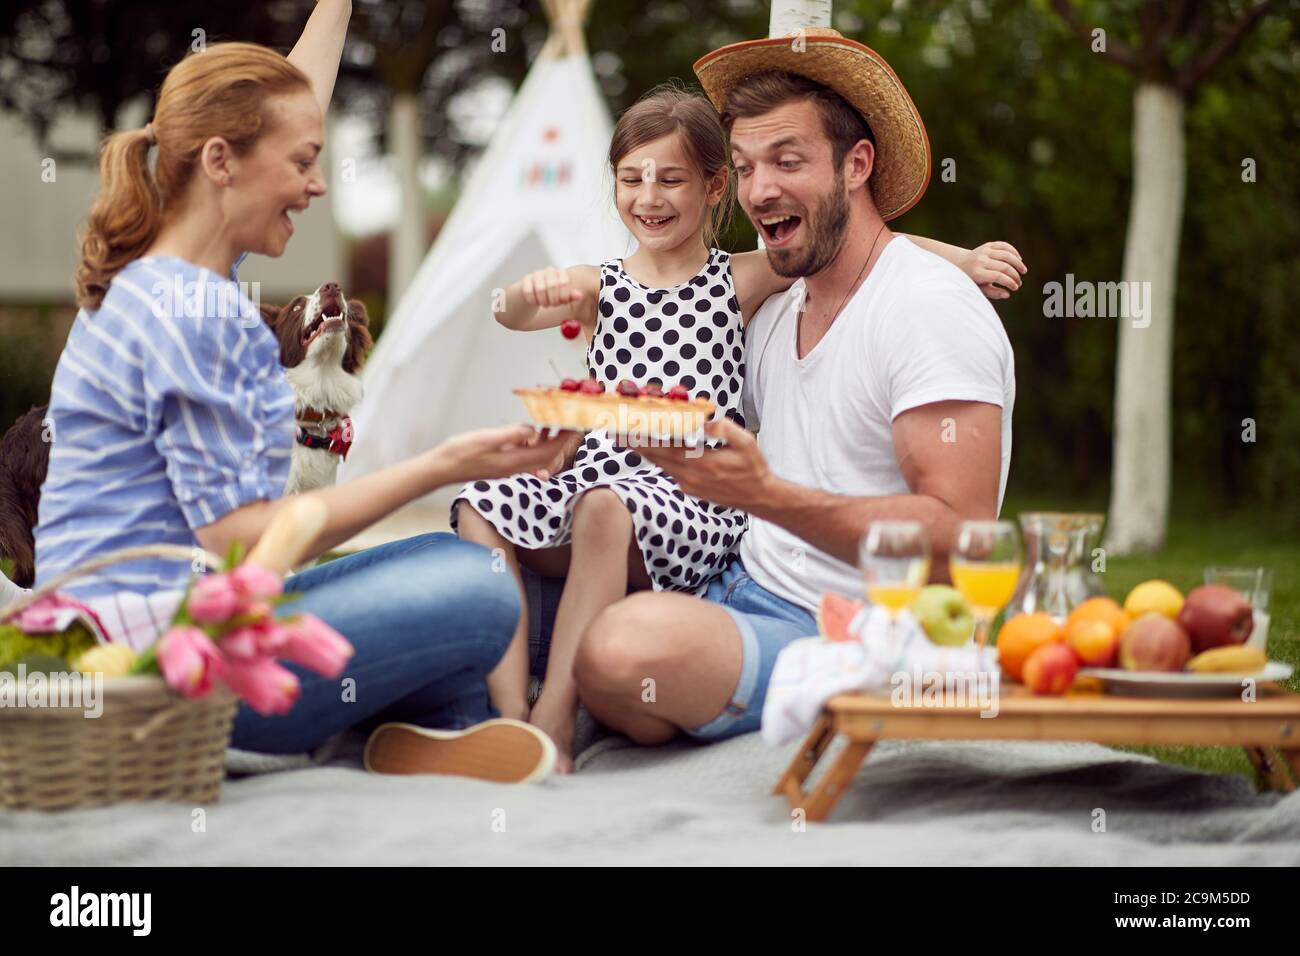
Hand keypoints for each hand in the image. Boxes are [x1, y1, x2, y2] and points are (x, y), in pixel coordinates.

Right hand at [436, 424, 573, 484]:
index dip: (565, 438)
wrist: (441, 468)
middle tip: (572, 421)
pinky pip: (526, 453)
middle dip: (562, 438)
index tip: (577, 425)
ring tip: (554, 421)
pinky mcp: (502, 464)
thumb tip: (532, 430)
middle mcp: (514, 467)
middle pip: (547, 454)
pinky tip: (532, 431)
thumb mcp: (485, 439)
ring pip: (537, 453)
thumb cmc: (459, 453)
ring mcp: (509, 467)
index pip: (548, 451)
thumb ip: (511, 435)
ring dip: (549, 438)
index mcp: (513, 462)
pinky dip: (534, 442)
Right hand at [521, 267, 585, 308]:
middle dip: (553, 299)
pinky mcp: (525, 280)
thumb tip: (579, 295)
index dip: (564, 295)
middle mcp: (549, 271)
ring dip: (543, 301)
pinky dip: (533, 300)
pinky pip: (529, 291)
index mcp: (561, 273)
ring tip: (544, 304)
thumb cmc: (550, 296)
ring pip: (540, 289)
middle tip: (552, 305)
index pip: (564, 282)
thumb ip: (570, 296)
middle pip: (553, 285)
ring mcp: (536, 274)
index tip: (562, 303)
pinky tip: (535, 302)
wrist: (532, 297)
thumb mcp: (562, 297)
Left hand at [637, 418, 774, 511]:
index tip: (626, 432)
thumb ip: (726, 429)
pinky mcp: (690, 489)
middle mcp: (690, 476)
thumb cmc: (753, 468)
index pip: (665, 450)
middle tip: (615, 433)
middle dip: (635, 445)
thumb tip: (706, 421)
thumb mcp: (746, 443)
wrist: (759, 497)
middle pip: (656, 458)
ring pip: (661, 465)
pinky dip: (660, 460)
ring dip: (645, 452)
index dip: (644, 440)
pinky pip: (670, 471)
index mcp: (702, 463)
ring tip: (627, 440)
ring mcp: (689, 485)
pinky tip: (654, 451)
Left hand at [960, 241, 1025, 299]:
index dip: (1010, 282)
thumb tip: (1008, 294)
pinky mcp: (988, 245)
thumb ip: (993, 293)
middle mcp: (980, 260)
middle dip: (1015, 275)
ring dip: (1018, 263)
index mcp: (977, 273)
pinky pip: (1004, 246)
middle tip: (1019, 282)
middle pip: (1004, 266)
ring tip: (1023, 271)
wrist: (960, 264)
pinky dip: (1014, 252)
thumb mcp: (979, 289)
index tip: (1015, 288)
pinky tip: (1019, 259)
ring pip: (1007, 255)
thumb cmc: (972, 280)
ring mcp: (984, 251)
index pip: (998, 276)